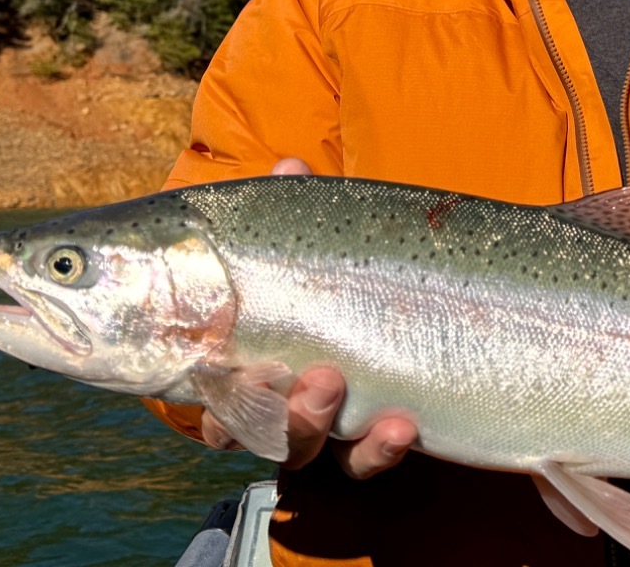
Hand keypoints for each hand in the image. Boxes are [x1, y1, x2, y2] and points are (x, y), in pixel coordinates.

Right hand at [198, 157, 418, 475]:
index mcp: (245, 349)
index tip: (222, 364)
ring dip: (309, 422)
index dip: (203, 384)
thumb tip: (292, 164)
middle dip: (261, 404)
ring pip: (299, 447)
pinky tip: (402, 426)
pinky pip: (364, 464)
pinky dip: (378, 451)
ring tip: (334, 384)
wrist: (425, 303)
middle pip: (246, 423)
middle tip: (298, 371)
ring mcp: (321, 422)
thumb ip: (302, 205)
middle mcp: (274, 395)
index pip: (206, 381)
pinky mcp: (369, 441)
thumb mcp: (321, 233)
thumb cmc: (341, 267)